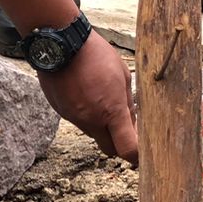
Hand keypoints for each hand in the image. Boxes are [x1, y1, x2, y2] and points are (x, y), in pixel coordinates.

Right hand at [36, 32, 138, 163]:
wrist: (60, 45)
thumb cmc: (97, 56)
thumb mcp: (123, 76)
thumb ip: (128, 104)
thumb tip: (132, 122)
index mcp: (112, 112)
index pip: (127, 149)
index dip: (136, 156)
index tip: (142, 153)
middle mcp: (91, 120)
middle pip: (109, 149)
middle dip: (119, 143)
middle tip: (126, 128)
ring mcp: (73, 118)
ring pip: (93, 133)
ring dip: (101, 126)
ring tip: (103, 100)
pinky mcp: (60, 112)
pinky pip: (78, 121)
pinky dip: (86, 115)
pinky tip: (87, 94)